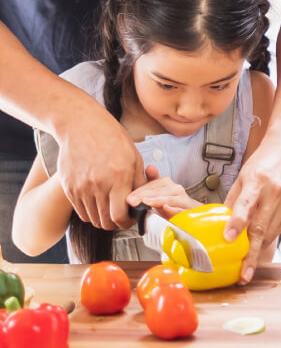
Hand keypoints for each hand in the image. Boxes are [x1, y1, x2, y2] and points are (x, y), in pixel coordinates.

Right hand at [56, 100, 145, 229]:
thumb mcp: (134, 156)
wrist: (81, 125)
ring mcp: (81, 187)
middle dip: (116, 222)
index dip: (127, 222)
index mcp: (119, 177)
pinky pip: (81, 212)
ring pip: (93, 219)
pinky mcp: (69, 187)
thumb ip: (139, 182)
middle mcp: (98, 185)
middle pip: (106, 222)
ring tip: (109, 206)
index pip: (120, 216)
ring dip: (103, 218)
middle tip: (120, 214)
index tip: (130, 218)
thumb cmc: (112, 138)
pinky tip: (97, 201)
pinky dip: (90, 212)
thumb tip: (143, 203)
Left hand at [127, 166, 197, 217]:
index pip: (152, 184)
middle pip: (160, 190)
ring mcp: (184, 200)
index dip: (140, 191)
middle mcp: (176, 189)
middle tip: (132, 201)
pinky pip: (181, 210)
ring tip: (146, 201)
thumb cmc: (171, 206)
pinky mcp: (189, 211)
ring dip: (157, 200)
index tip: (129, 198)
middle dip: (145, 195)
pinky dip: (173, 210)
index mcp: (167, 184)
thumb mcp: (157, 195)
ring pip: (170, 198)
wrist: (188, 215)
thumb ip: (151, 183)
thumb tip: (149, 167)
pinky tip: (165, 208)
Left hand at [224, 140, 280, 283]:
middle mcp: (274, 193)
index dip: (237, 223)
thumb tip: (221, 223)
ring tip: (247, 268)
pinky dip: (267, 240)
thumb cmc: (264, 162)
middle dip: (251, 254)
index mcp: (257, 181)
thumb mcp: (243, 176)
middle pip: (260, 228)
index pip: (246, 204)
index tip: (227, 238)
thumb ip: (234, 200)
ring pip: (270, 234)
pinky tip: (259, 245)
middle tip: (242, 275)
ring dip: (258, 252)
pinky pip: (277, 231)